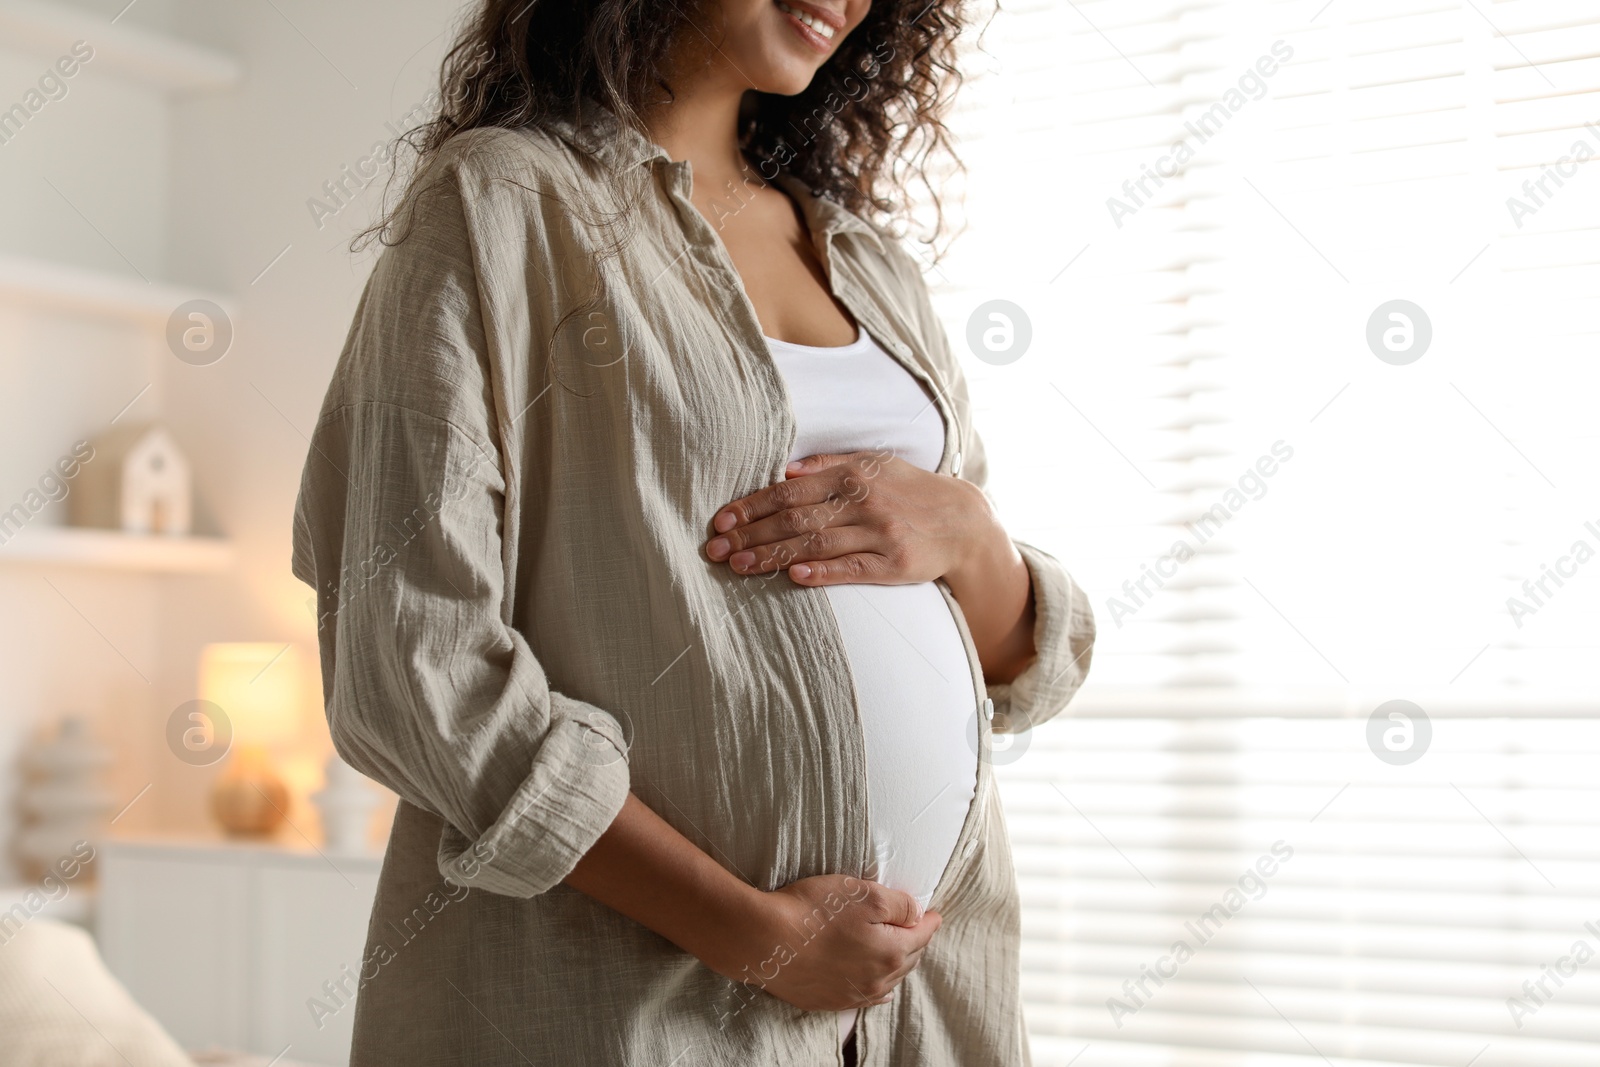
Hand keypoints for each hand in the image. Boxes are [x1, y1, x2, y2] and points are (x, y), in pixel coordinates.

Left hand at [703, 451, 996, 586]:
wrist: (963, 521)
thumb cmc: (909, 491)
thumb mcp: (874, 464)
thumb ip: (830, 465)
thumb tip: (786, 468)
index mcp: (854, 475)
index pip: (791, 490)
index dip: (753, 506)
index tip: (722, 520)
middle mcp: (865, 503)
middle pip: (796, 519)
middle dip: (752, 534)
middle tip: (716, 550)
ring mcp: (880, 535)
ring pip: (817, 545)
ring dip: (774, 557)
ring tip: (739, 566)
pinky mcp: (895, 566)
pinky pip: (853, 569)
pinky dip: (823, 572)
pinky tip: (794, 577)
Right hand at [703, 874, 941, 1011]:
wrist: (765, 940)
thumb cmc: (813, 911)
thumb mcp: (864, 893)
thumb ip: (898, 904)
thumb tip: (917, 913)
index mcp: (890, 951)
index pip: (921, 936)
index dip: (930, 921)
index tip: (934, 914)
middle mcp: (876, 979)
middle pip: (907, 960)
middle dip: (915, 943)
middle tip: (916, 928)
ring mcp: (852, 994)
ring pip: (888, 980)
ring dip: (896, 964)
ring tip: (898, 952)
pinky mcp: (828, 1000)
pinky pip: (865, 997)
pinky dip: (877, 987)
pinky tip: (878, 987)